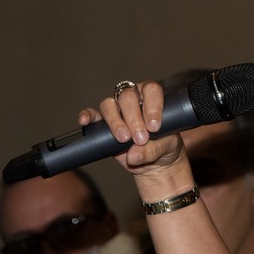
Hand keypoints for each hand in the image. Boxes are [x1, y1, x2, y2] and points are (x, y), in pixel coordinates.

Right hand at [77, 81, 192, 190]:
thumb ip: (153, 150)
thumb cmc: (165, 147)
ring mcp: (116, 110)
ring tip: (124, 138)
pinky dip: (87, 116)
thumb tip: (132, 155)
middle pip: (128, 97)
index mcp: (152, 97)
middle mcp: (133, 98)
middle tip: (141, 138)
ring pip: (109, 105)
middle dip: (134, 118)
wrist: (155, 163)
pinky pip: (92, 115)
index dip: (152, 107)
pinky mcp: (102, 124)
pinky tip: (85, 121)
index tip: (154, 127)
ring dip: (115, 121)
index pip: (151, 91)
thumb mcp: (168, 148)